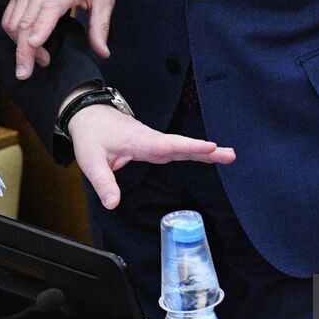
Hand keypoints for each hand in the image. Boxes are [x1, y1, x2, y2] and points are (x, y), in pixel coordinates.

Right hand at [3, 0, 112, 78]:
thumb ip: (101, 26)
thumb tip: (103, 53)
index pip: (45, 14)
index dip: (37, 35)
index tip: (34, 54)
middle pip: (24, 25)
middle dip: (22, 53)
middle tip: (27, 74)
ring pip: (12, 24)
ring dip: (19, 46)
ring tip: (38, 59)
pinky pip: (8, 18)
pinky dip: (13, 35)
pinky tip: (28, 45)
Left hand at [68, 102, 234, 209]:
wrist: (88, 115)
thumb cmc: (91, 134)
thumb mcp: (91, 161)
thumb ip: (103, 182)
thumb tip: (113, 204)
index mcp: (141, 141)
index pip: (169, 145)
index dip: (190, 147)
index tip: (211, 147)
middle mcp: (152, 140)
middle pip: (183, 146)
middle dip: (207, 150)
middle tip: (230, 155)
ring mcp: (154, 142)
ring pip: (182, 147)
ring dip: (204, 151)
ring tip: (227, 156)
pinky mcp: (153, 145)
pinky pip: (176, 148)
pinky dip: (193, 151)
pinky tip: (206, 155)